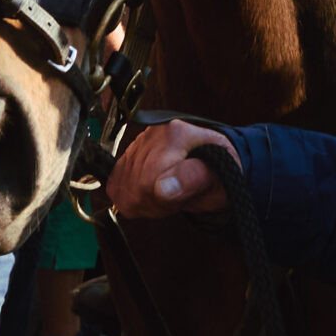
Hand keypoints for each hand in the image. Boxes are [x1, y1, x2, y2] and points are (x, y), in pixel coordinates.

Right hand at [107, 120, 236, 218]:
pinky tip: (150, 192)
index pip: (147, 179)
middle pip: (133, 184)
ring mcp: (142, 140)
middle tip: (175, 199)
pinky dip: (129, 194)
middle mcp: (155, 132)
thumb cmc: (220, 172)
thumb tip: (161, 188)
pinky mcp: (131, 151)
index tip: (177, 203)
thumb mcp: (218, 178)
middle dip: (153, 202)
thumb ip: (191, 180)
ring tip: (165, 194)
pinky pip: (115, 181)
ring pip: (121, 184)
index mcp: (178, 134)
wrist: (216, 165)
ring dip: (142, 200)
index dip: (159, 201)